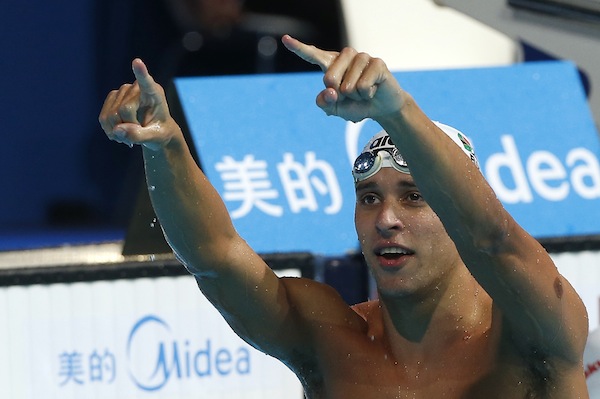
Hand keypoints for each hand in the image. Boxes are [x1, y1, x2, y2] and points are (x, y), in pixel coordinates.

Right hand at [98, 59, 179, 150]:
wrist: (153, 131)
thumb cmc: (160, 132)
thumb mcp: (155, 138)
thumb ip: (139, 135)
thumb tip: (117, 130)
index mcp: (154, 93)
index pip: (146, 82)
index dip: (141, 73)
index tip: (137, 62)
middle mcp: (136, 88)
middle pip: (124, 110)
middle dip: (128, 127)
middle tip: (139, 134)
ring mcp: (122, 91)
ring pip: (111, 115)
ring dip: (118, 132)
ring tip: (130, 135)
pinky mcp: (112, 98)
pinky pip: (103, 118)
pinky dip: (110, 130)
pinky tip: (119, 133)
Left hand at [281, 35, 404, 122]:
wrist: (380, 108)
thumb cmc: (355, 104)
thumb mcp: (335, 109)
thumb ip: (325, 103)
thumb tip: (331, 90)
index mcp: (330, 64)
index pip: (312, 55)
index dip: (298, 48)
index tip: (285, 39)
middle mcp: (345, 56)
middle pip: (329, 79)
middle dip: (339, 94)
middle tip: (351, 94)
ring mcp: (362, 57)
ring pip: (348, 86)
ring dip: (355, 96)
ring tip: (363, 92)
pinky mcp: (377, 63)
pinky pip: (363, 86)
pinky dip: (366, 95)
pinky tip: (373, 90)